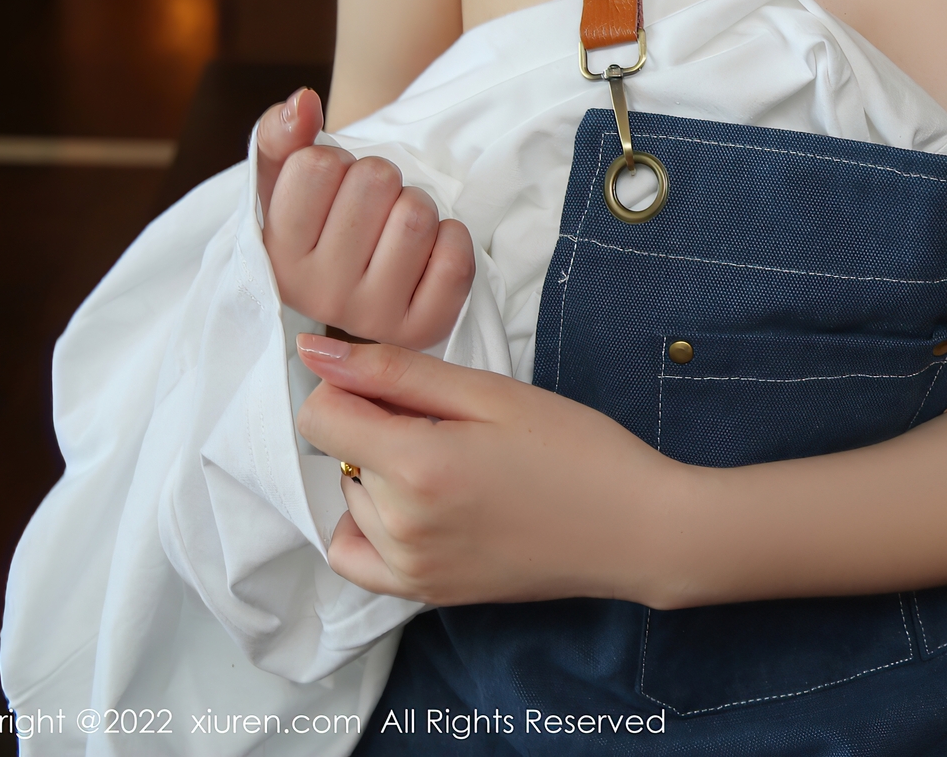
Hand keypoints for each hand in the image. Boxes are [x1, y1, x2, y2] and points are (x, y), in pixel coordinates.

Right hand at [256, 89, 474, 349]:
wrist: (357, 285)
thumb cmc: (321, 222)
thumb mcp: (285, 181)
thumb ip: (280, 135)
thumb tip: (304, 102)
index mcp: (278, 258)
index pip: (318, 165)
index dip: (335, 160)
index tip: (332, 187)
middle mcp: (320, 296)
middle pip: (376, 181)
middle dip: (382, 177)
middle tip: (373, 204)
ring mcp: (373, 317)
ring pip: (418, 215)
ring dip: (418, 203)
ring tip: (399, 224)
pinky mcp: (425, 328)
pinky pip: (456, 257)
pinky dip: (452, 237)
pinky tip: (429, 249)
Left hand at [294, 334, 678, 605]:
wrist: (634, 528)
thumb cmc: (576, 450)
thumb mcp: (492, 393)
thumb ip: (396, 372)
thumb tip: (312, 353)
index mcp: (417, 466)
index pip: (319, 417)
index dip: (354, 388)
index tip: (403, 388)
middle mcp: (401, 526)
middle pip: (341, 455)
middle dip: (380, 429)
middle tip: (455, 427)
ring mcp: (410, 568)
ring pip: (350, 499)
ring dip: (380, 475)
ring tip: (454, 465)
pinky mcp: (425, 593)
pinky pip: (356, 555)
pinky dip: (368, 525)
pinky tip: (415, 506)